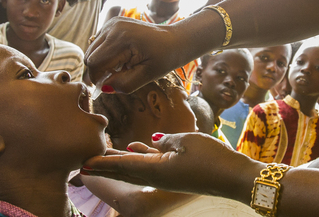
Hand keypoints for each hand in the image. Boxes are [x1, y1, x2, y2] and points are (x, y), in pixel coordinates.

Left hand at [82, 133, 263, 199]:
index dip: (102, 163)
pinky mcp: (177, 174)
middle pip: (125, 169)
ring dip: (120, 160)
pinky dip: (140, 157)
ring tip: (104, 153)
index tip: (83, 162)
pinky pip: (152, 166)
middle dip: (105, 164)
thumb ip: (166, 140)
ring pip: (137, 167)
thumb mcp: (187, 142)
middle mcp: (158, 176)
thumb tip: (152, 141)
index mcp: (156, 169)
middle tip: (85, 160)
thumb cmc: (212, 159)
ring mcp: (168, 177)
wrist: (235, 177)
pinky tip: (138, 147)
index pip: (122, 164)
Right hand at [84, 17, 197, 92]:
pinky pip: (99, 43)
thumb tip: (103, 88)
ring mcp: (112, 23)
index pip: (95, 63)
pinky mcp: (113, 23)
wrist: (175, 40)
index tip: (109, 87)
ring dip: (102, 62)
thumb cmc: (164, 58)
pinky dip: (105, 54)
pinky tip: (121, 58)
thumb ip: (124, 84)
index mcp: (122, 39)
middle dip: (99, 71)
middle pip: (90, 56)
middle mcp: (113, 27)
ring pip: (92, 49)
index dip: (98, 79)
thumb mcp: (146, 76)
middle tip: (117, 78)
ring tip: (121, 67)